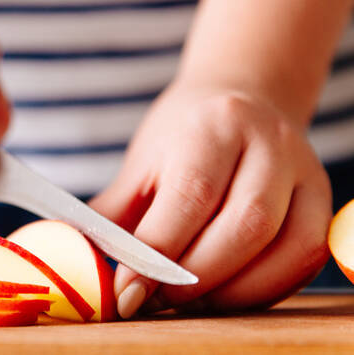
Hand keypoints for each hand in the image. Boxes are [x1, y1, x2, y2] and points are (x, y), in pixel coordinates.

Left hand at [89, 82, 331, 317]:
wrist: (243, 99)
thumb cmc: (184, 135)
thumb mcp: (143, 163)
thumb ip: (115, 214)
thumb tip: (78, 261)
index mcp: (212, 125)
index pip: (190, 196)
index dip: (158, 254)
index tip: (128, 293)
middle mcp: (267, 143)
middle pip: (243, 225)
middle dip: (196, 277)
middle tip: (159, 300)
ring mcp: (304, 170)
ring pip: (284, 247)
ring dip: (233, 290)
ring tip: (190, 299)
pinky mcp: (322, 199)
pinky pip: (306, 257)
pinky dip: (266, 287)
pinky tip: (228, 292)